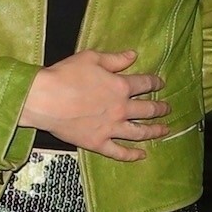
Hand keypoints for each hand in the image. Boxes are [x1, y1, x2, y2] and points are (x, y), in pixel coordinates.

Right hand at [20, 49, 168, 160]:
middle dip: (160, 109)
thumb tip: (133, 56)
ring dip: (155, 131)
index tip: (160, 83)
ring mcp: (111, 128)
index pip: (145, 84)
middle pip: (148, 110)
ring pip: (139, 132)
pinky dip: (132, 155)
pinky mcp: (98, 143)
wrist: (44, 99)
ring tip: (165, 131)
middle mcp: (121, 109)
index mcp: (120, 86)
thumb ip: (115, 59)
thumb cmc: (65, 75)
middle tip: (168, 109)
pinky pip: (119, 152)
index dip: (155, 82)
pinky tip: (142, 155)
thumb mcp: (91, 58)